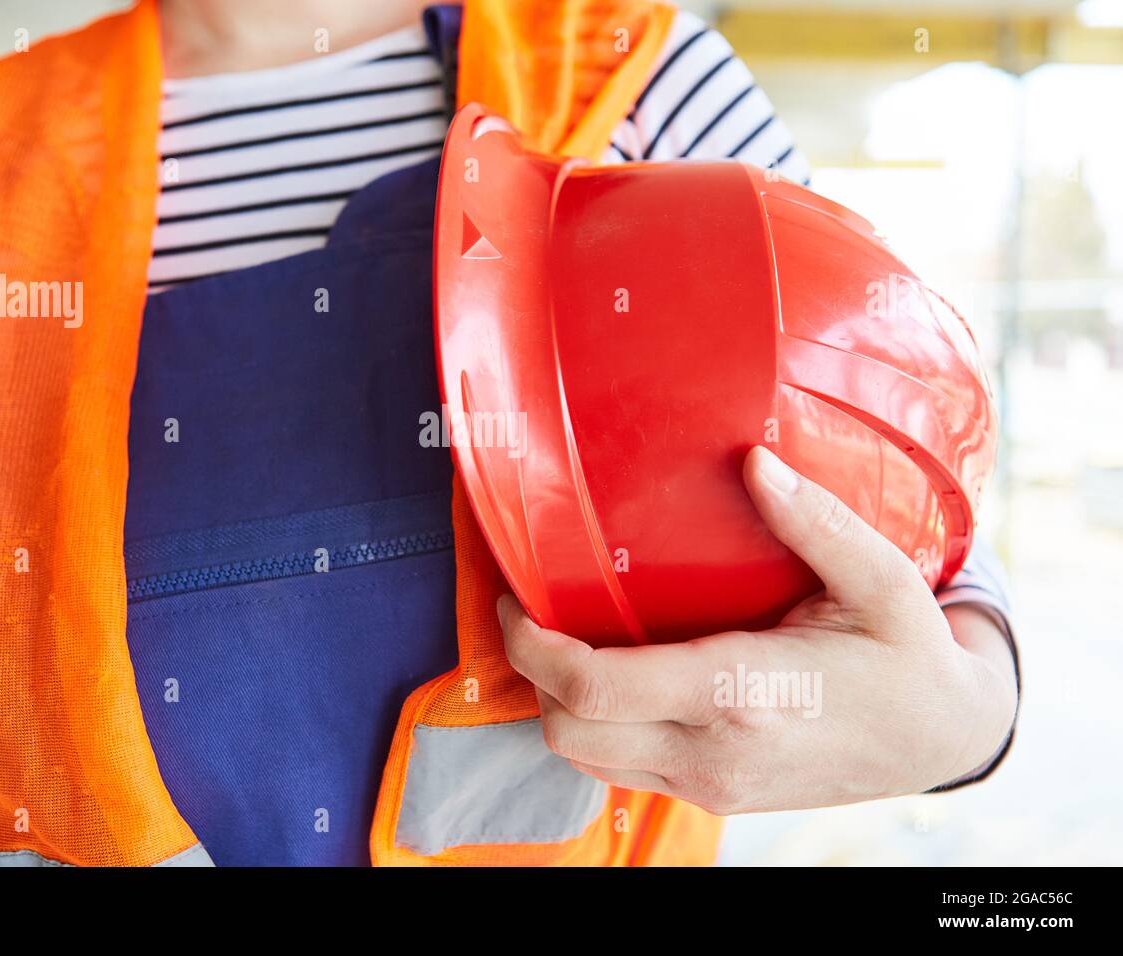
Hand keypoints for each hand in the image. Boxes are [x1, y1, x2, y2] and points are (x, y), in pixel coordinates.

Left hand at [499, 446, 1017, 813]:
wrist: (943, 740)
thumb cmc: (908, 656)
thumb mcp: (881, 580)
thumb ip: (815, 521)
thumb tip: (754, 459)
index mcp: (740, 693)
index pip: (594, 687)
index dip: (531, 646)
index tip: (517, 600)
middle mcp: (712, 753)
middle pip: (568, 730)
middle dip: (533, 674)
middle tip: (534, 612)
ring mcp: (709, 784)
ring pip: (584, 758)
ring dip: (559, 703)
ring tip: (567, 638)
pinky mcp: (712, 795)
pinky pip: (619, 769)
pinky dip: (595, 726)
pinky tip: (616, 674)